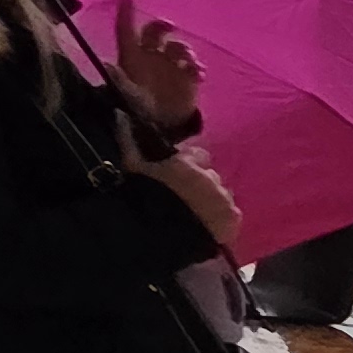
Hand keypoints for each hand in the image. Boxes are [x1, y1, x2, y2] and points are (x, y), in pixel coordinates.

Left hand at [115, 11, 205, 130]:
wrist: (161, 127)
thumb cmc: (138, 109)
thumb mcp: (127, 95)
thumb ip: (120, 81)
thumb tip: (108, 66)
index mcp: (131, 58)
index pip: (127, 32)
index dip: (126, 15)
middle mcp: (150, 56)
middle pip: (155, 32)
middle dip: (162, 25)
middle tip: (170, 27)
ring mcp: (170, 65)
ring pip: (177, 46)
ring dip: (183, 48)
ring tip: (188, 60)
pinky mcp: (187, 77)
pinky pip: (195, 65)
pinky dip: (198, 67)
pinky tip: (199, 73)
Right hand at [121, 116, 241, 252]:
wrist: (155, 238)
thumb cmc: (140, 198)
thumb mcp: (129, 169)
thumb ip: (127, 141)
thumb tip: (120, 114)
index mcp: (187, 165)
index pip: (198, 154)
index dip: (188, 164)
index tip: (177, 173)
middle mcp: (210, 179)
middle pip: (211, 177)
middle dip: (200, 184)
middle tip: (183, 198)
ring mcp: (223, 201)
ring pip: (221, 196)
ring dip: (211, 202)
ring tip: (195, 215)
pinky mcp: (232, 222)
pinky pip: (231, 216)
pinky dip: (221, 220)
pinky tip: (207, 227)